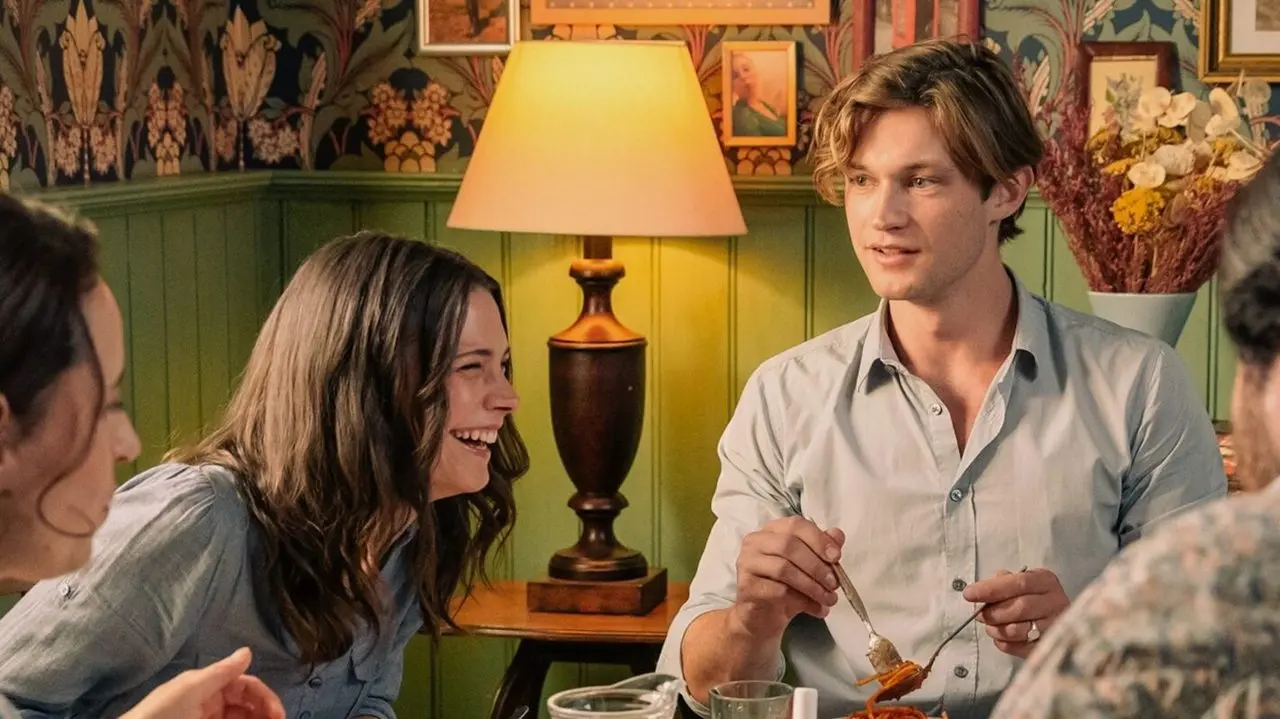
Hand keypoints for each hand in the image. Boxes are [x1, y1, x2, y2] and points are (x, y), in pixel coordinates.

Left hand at [121, 648, 285, 718]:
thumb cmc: (161, 713)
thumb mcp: (190, 689)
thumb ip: (221, 671)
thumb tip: (248, 650)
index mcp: (208, 687)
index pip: (246, 686)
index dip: (265, 697)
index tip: (279, 714)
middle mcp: (211, 704)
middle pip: (248, 706)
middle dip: (265, 712)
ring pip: (242, 718)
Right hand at [729, 516, 843, 640]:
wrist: (763, 618)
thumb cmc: (787, 587)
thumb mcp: (809, 567)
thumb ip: (822, 548)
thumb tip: (837, 535)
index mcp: (772, 530)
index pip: (796, 524)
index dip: (819, 539)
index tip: (837, 557)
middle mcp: (755, 542)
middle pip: (789, 545)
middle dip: (816, 566)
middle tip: (834, 584)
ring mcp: (747, 563)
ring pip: (784, 569)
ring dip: (812, 586)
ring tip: (829, 599)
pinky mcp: (746, 587)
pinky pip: (778, 591)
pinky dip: (802, 601)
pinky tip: (816, 609)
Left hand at [962, 568, 1069, 658]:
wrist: (1052, 618)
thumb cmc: (1027, 596)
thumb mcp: (1016, 582)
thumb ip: (1000, 583)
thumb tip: (978, 593)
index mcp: (1046, 581)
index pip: (1019, 583)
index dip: (991, 589)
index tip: (969, 594)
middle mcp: (1056, 603)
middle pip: (1021, 607)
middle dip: (993, 612)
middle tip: (980, 615)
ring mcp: (1056, 627)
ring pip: (1020, 630)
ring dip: (997, 629)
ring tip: (991, 626)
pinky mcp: (1050, 647)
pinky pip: (1021, 649)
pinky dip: (1004, 644)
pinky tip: (1001, 638)